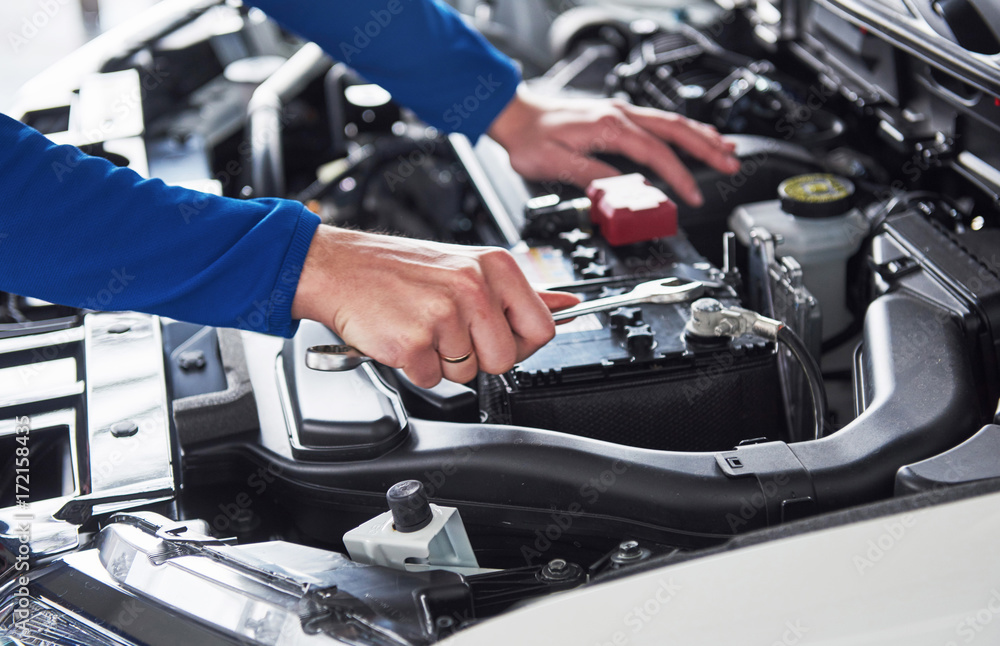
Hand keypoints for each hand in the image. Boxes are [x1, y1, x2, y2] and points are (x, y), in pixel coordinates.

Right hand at [291, 226, 580, 387]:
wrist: (341, 268)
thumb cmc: (401, 270)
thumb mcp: (468, 265)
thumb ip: (520, 292)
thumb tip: (567, 305)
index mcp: (494, 267)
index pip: (542, 328)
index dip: (520, 343)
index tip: (497, 335)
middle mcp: (473, 287)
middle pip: (505, 359)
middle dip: (478, 356)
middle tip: (449, 331)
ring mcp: (443, 316)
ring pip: (467, 372)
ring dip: (443, 360)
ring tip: (422, 327)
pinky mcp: (414, 342)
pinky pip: (431, 379)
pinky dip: (415, 366)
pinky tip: (403, 335)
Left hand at [488, 85, 739, 206]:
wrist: (515, 115)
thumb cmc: (530, 140)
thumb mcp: (555, 165)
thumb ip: (591, 177)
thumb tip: (621, 191)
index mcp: (608, 128)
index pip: (655, 154)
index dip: (678, 177)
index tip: (691, 196)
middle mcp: (619, 115)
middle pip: (675, 130)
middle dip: (707, 148)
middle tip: (730, 164)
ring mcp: (620, 112)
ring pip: (671, 121)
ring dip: (701, 136)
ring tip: (726, 149)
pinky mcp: (616, 115)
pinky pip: (659, 120)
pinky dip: (682, 129)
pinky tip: (694, 135)